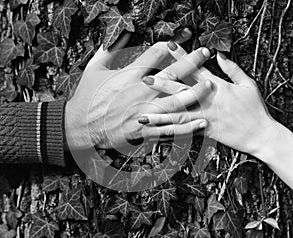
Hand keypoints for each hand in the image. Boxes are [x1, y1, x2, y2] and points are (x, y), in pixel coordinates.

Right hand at [65, 31, 210, 152]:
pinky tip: (201, 122)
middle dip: (191, 62)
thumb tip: (125, 32)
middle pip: (171, 75)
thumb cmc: (87, 95)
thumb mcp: (94, 67)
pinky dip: (187, 127)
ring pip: (176, 102)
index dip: (170, 44)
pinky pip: (170, 129)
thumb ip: (110, 48)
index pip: (154, 54)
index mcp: (128, 75)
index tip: (180, 40)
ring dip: (195, 93)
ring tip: (211, 84)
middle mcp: (139, 93)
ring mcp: (144, 112)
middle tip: (206, 52)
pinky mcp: (145, 131)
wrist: (80, 125)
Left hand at [141, 43, 279, 156]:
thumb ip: (232, 69)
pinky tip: (157, 135)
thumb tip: (219, 55)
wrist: (260, 135)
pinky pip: (184, 132)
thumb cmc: (255, 108)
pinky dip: (170, 134)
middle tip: (145, 80)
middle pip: (182, 90)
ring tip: (142, 115)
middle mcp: (208, 101)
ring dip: (159, 115)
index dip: (182, 56)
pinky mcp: (205, 132)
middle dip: (162, 85)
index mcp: (217, 86)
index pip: (196, 68)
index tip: (167, 47)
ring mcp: (205, 117)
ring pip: (178, 114)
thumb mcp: (247, 84)